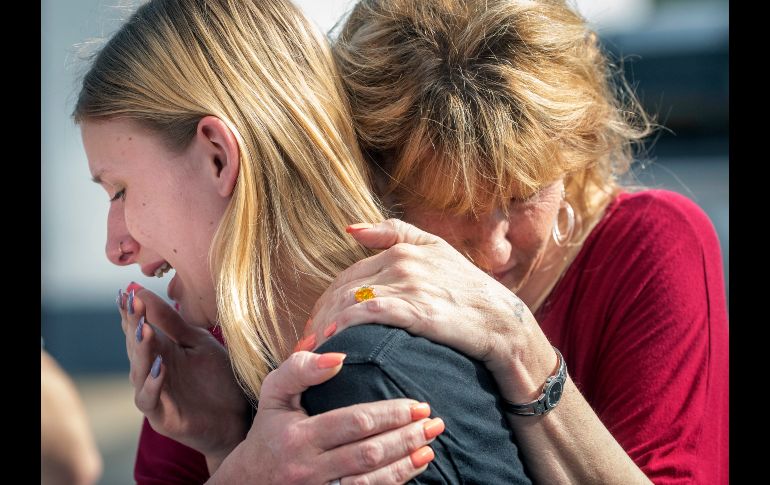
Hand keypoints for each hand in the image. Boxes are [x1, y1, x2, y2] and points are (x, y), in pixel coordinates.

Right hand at [118, 284, 249, 463]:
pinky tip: (160, 367)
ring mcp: (154, 394)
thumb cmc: (217, 379)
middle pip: (135, 347)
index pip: (138, 328)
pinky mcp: (162, 416)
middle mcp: (150, 372)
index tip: (126, 292)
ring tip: (144, 330)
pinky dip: (153, 383)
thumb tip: (142, 292)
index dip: (131, 312)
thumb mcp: (198, 343)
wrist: (237, 416)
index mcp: (160, 351)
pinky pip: (149, 399)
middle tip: (132, 304)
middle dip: (133, 325)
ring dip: (141, 351)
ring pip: (138, 371)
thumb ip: (173, 322)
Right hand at [209, 351, 440, 483]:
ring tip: (430, 446)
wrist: (247, 482)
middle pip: (368, 454)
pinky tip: (414, 468)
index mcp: (298, 437)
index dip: (390, 414)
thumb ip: (300, 369)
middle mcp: (309, 468)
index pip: (354, 423)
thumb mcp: (273, 394)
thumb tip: (338, 355)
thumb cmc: (267, 431)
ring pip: (371, 482)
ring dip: (405, 464)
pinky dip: (394, 482)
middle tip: (434, 423)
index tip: (417, 405)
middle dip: (406, 437)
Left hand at [305, 219, 553, 401]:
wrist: (502, 322)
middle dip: (320, 316)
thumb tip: (350, 228)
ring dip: (326, 325)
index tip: (315, 324)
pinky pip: (369, 314)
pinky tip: (335, 340)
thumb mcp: (437, 250)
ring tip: (314, 349)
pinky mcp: (417, 309)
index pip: (348, 275)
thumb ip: (394, 234)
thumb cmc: (469, 291)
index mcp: (402, 250)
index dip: (326, 301)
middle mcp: (403, 262)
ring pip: (351, 301)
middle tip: (307, 342)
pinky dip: (347, 325)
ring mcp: (410, 285)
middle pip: (344, 289)